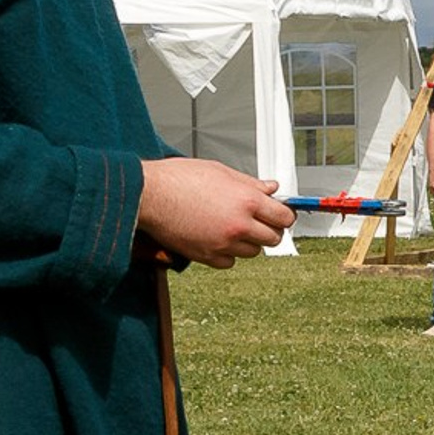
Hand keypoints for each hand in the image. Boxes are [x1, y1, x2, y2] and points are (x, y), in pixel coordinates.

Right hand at [138, 157, 293, 267]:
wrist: (149, 195)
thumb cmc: (179, 178)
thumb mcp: (220, 171)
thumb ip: (250, 183)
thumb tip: (271, 188)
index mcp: (246, 200)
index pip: (284, 217)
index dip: (284, 216)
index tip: (280, 214)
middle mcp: (239, 225)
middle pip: (273, 238)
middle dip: (269, 229)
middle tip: (259, 221)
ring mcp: (223, 243)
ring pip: (253, 252)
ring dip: (248, 242)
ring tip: (233, 227)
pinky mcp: (206, 256)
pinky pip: (230, 263)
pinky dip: (228, 254)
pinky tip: (218, 238)